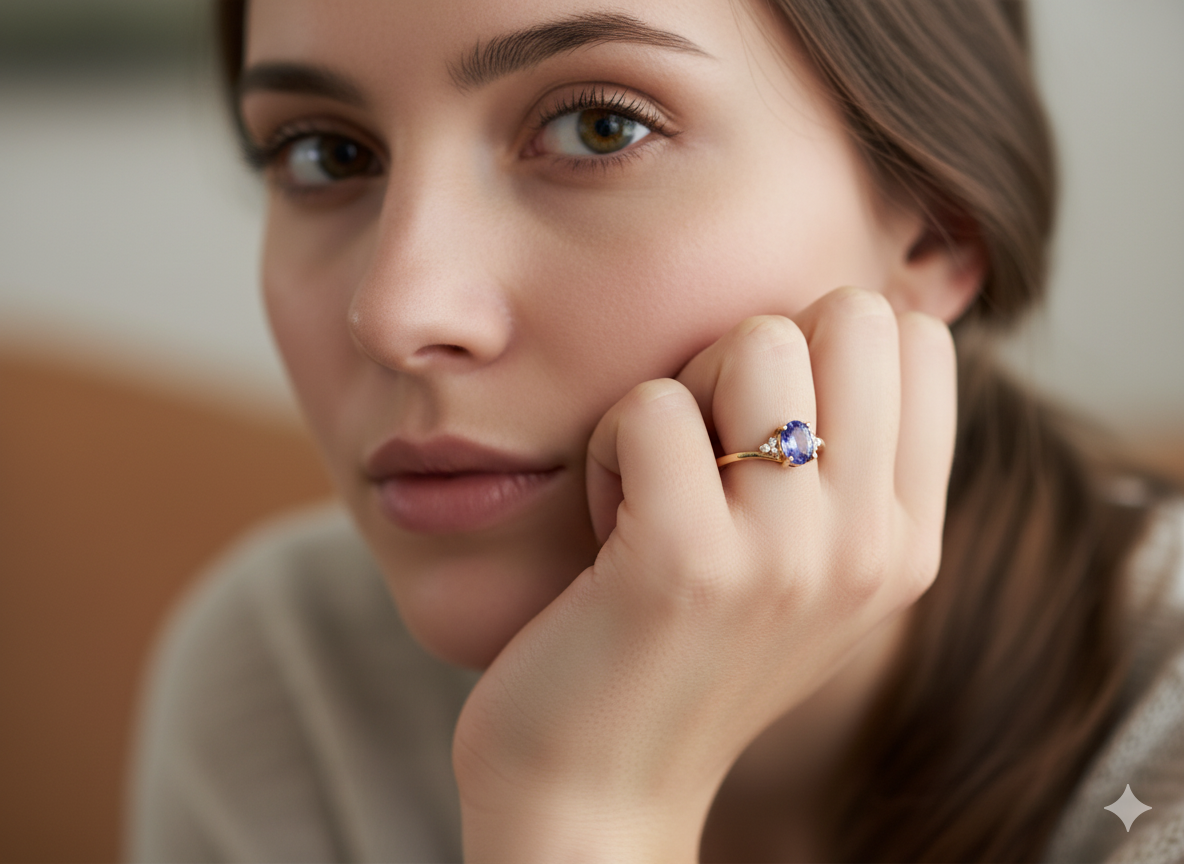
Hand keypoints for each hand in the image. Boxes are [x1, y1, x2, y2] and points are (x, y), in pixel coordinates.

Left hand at [452, 288, 955, 861]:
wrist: (600, 787)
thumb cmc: (682, 651)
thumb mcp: (802, 569)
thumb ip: (845, 462)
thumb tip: (844, 314)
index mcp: (906, 539)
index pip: (915, 337)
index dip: (820, 343)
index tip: (762, 426)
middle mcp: (870, 545)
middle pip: (848, 314)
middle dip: (753, 352)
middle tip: (705, 443)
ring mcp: (789, 556)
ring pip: (754, 342)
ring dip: (680, 394)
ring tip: (658, 484)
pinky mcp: (689, 562)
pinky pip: (651, 405)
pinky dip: (611, 445)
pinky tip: (611, 521)